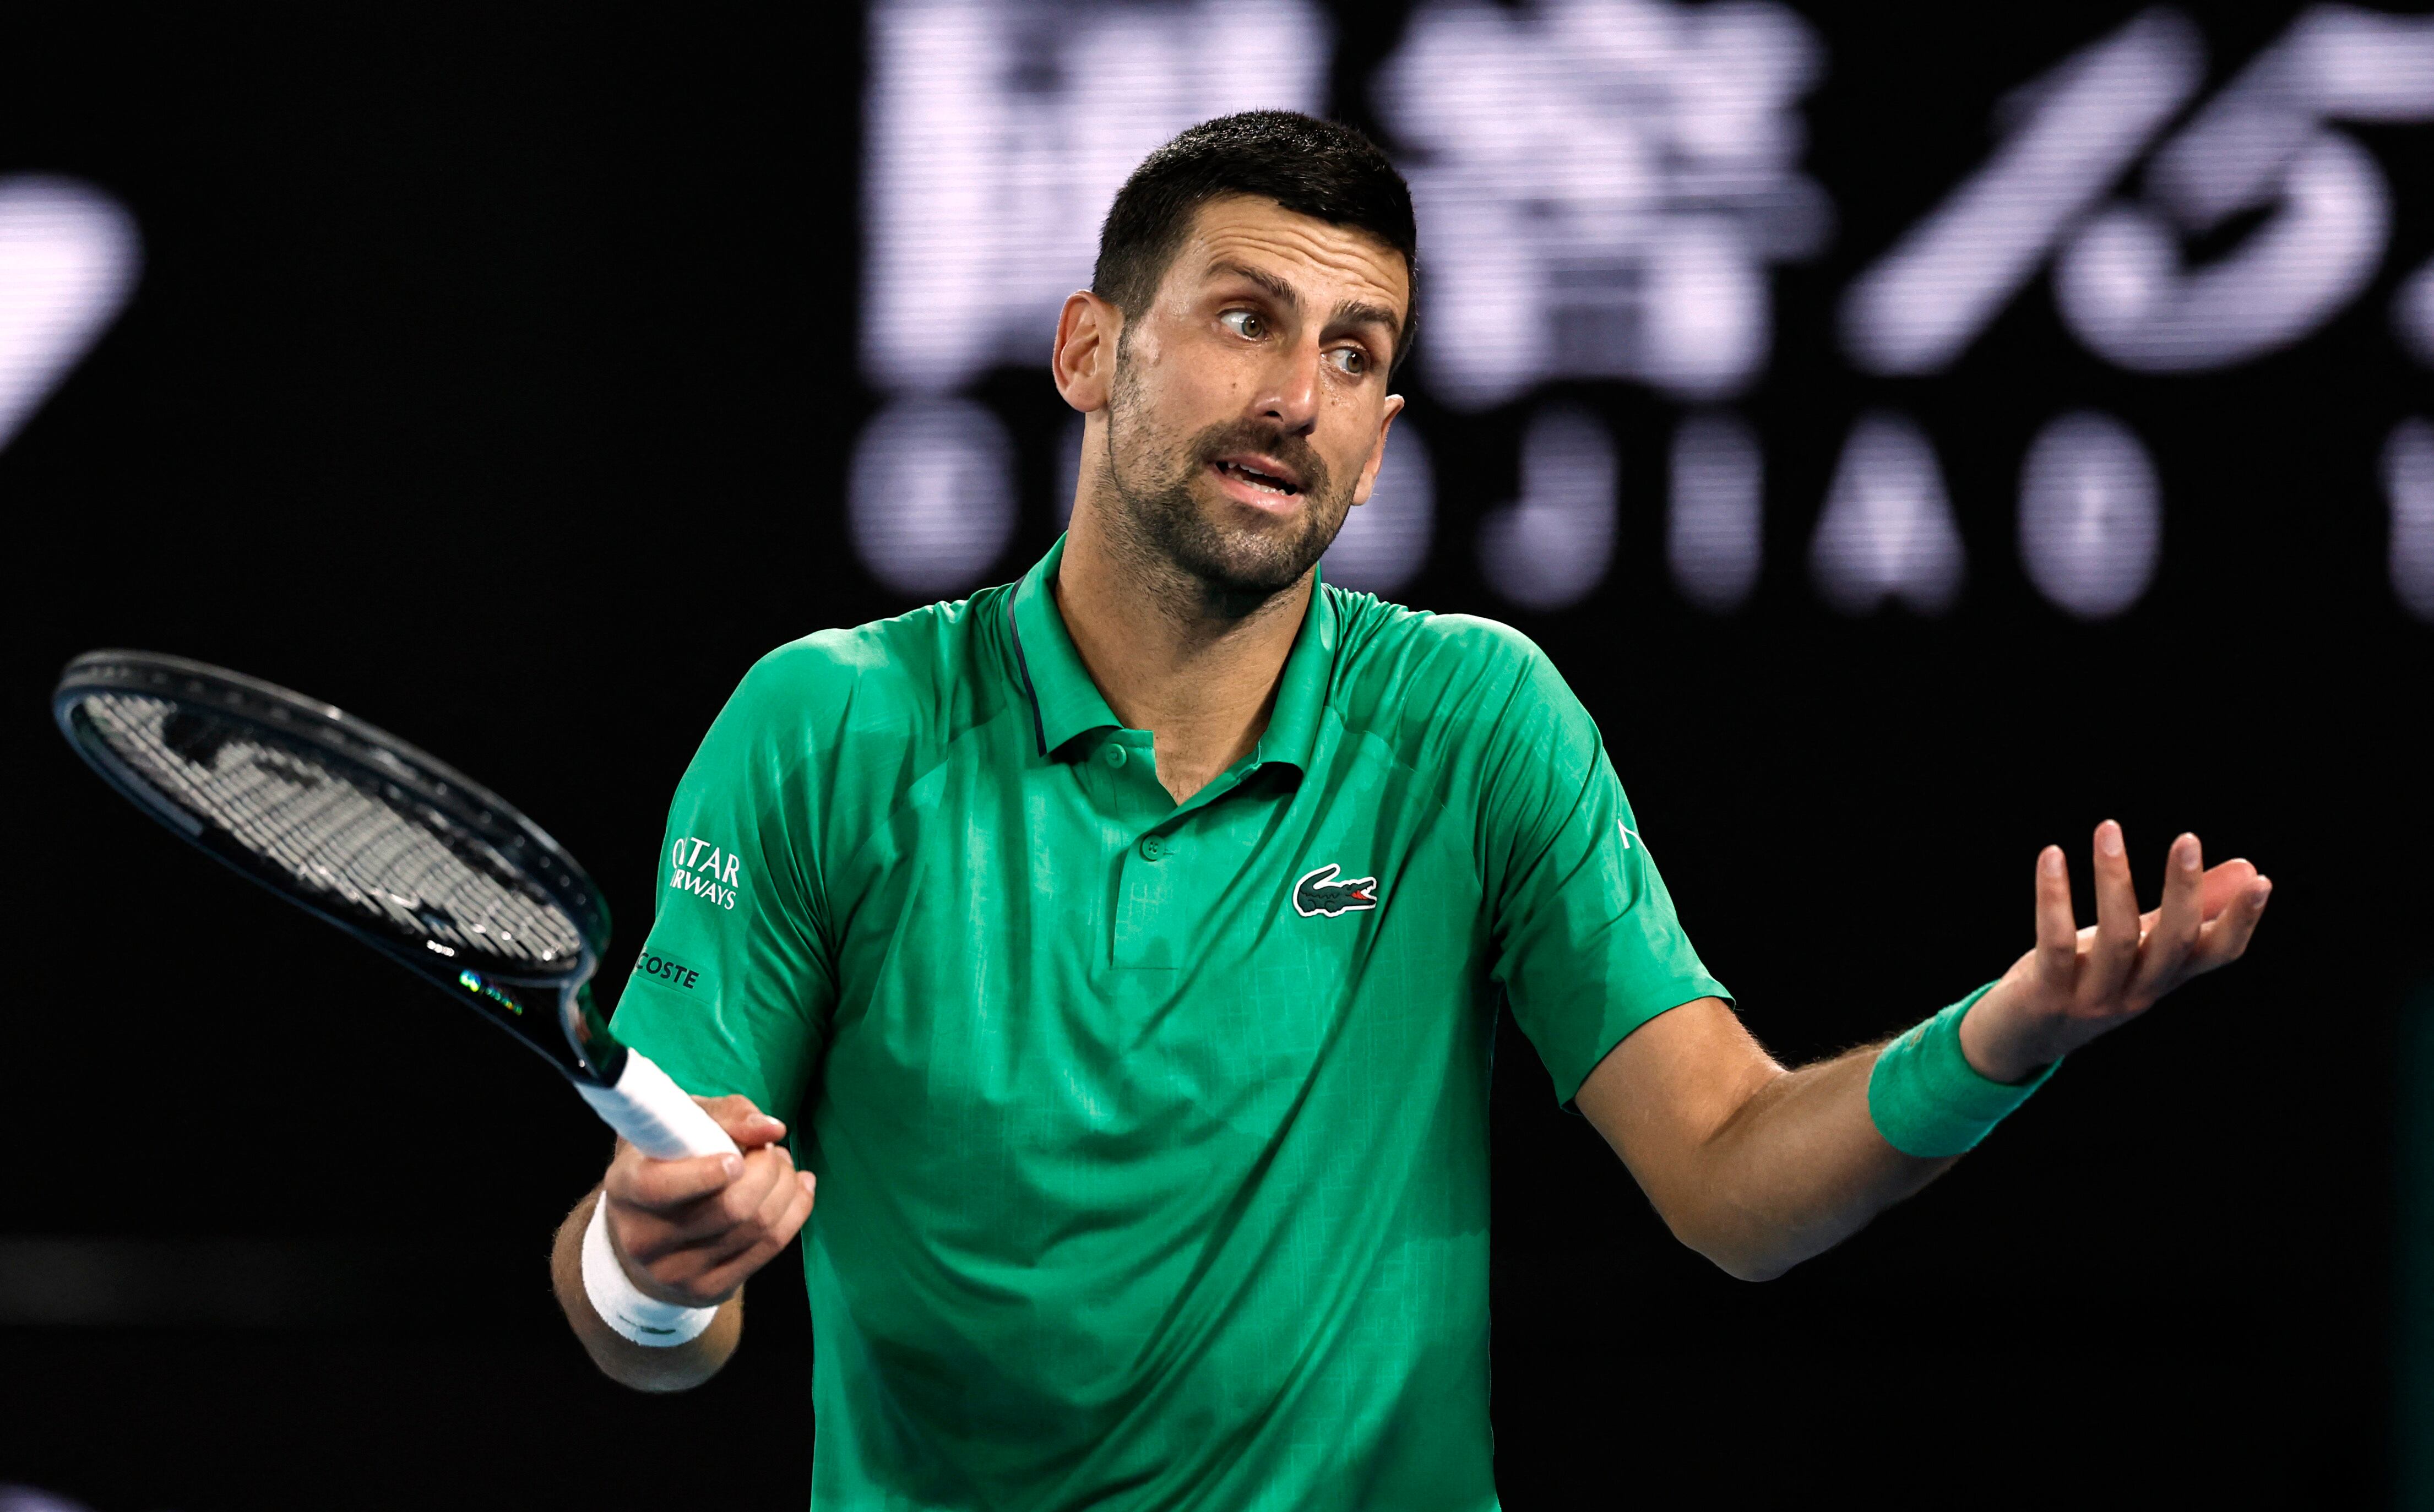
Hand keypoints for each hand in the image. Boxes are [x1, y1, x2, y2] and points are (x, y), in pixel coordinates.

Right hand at [599, 1094, 815, 1308]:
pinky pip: (770, 1248)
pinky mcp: (708, 1290)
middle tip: (771, 1149)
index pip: (660, 1187)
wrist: (643, 1232)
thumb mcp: (679, 1125)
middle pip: (730, 1208)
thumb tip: (771, 1128)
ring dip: (786, 1187)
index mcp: (626, 1188)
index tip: (736, 1158)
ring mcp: (675, 1273)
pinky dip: (796, 1211)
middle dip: (767, 1169)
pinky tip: (799, 1189)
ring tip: (781, 1164)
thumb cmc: (665, 1161)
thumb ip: (724, 1116)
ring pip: (757, 1228)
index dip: (705, 1173)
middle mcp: (643, 1238)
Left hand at [1959, 821, 2271, 1083]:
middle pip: (2173, 943)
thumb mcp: (2138, 947)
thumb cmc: (2084, 980)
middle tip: (2188, 839)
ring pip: (2118, 938)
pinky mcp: (2047, 995)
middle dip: (2184, 892)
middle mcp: (2137, 993)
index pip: (2216, 954)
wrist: (2016, 1040)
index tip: (2262, 881)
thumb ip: (2181, 911)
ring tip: (2108, 828)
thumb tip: (2245, 867)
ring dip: (2114, 880)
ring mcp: (2093, 997)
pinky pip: (2057, 942)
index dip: (2241, 922)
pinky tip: (2051, 855)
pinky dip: (2054, 897)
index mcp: (2163, 978)